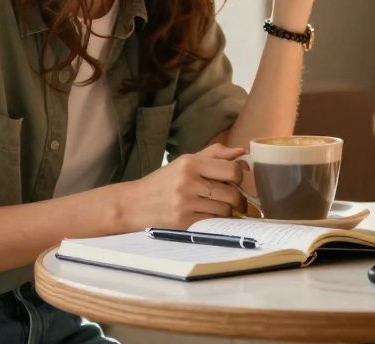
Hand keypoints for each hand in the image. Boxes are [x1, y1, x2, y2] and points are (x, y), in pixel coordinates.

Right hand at [121, 144, 246, 229]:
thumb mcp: (185, 162)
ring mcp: (185, 203)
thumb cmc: (163, 182)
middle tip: (238, 200)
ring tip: (221, 208)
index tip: (237, 181)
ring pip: (225, 210)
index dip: (240, 177)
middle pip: (232, 193)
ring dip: (228, 211)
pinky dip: (218, 221)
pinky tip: (212, 217)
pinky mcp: (183, 222)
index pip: (232, 170)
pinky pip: (213, 222)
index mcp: (190, 163)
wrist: (132, 204)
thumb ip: (214, 155)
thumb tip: (242, 152)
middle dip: (239, 198)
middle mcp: (188, 181)